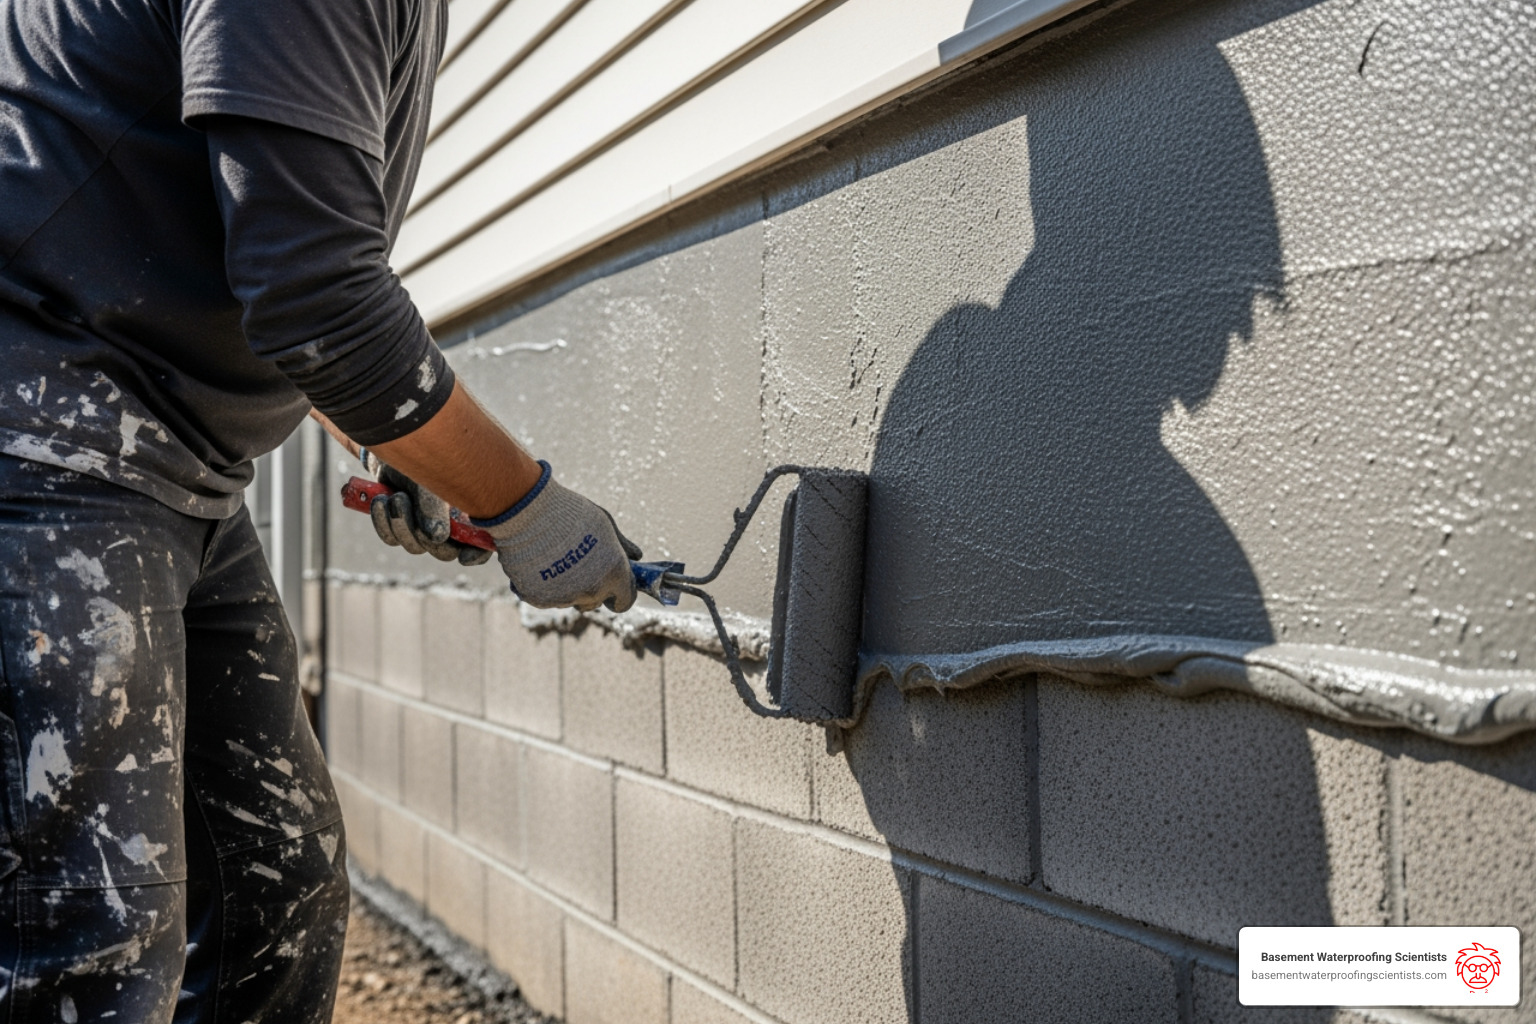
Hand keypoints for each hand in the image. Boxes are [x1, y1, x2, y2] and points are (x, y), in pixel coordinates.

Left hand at [364, 453, 494, 566]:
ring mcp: (423, 528)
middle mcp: (448, 524)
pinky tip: (380, 500)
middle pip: (443, 552)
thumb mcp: (429, 481)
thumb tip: (437, 537)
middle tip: (403, 503)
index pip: (481, 544)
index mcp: (467, 511)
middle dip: (421, 533)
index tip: (464, 557)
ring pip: (414, 546)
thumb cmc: (420, 457)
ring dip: (399, 524)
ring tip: (393, 495)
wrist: (390, 443)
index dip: (477, 554)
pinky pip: (391, 538)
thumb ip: (434, 510)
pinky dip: (382, 522)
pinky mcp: (399, 527)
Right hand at [472, 462, 640, 611]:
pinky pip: (546, 597)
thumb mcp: (605, 524)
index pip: (625, 601)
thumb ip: (623, 546)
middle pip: (595, 602)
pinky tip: (539, 563)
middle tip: (580, 566)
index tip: (613, 587)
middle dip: (592, 589)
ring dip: (567, 586)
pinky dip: (544, 586)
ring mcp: (565, 597)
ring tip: (556, 558)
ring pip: (570, 599)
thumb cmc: (572, 514)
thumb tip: (636, 557)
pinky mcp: (539, 599)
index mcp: (614, 574)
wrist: (530, 513)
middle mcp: (592, 591)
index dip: (620, 594)